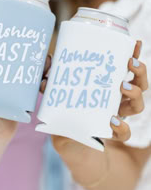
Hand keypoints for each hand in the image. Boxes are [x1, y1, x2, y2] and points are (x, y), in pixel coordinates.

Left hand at [51, 41, 147, 156]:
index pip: (124, 70)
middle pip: (138, 84)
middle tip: (130, 62)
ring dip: (135, 93)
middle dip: (139, 71)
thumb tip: (49, 59)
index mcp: (106, 88)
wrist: (69, 146)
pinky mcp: (113, 136)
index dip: (133, 56)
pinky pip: (125, 132)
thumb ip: (50, 80)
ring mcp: (117, 117)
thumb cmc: (64, 118)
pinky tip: (113, 120)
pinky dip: (122, 126)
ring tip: (123, 87)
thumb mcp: (55, 96)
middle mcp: (116, 101)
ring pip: (138, 105)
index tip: (135, 42)